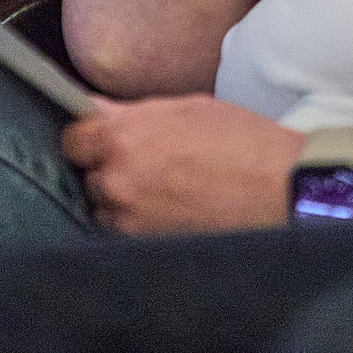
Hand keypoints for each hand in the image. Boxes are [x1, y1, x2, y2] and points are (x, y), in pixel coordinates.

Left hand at [62, 93, 302, 234]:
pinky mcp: (145, 245)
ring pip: (105, 207)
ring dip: (123, 199)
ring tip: (162, 190)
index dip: (89, 137)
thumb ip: (137, 113)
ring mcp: (129, 218)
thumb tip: (101, 112)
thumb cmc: (242, 141)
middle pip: (89, 175)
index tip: (102, 138)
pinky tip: (169, 210)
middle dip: (110, 168)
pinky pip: (125, 232)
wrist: (279, 187)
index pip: (73, 139)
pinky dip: (139, 222)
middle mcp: (117, 179)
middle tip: (145, 162)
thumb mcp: (187, 107)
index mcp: (124, 136)